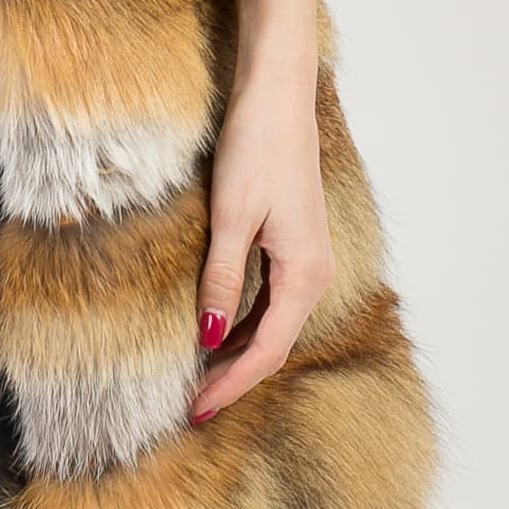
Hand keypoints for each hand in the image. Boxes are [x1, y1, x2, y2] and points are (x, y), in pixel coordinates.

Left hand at [190, 0, 331, 425]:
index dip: (231, 384)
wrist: (278, 96)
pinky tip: (221, 330)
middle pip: (272, 343)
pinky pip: (272, 300)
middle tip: (193, 407)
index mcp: (304, 274)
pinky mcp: (295, 242)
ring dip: (240, 352)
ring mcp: (308, 258)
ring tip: (202, 380)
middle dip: (235, 377)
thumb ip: (221, 279)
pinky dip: (246, 323)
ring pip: (272, 323)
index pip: (265, 350)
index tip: (197, 412)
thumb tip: (208, 337)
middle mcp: (315, 273)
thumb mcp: (231, 217)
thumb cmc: (256, 149)